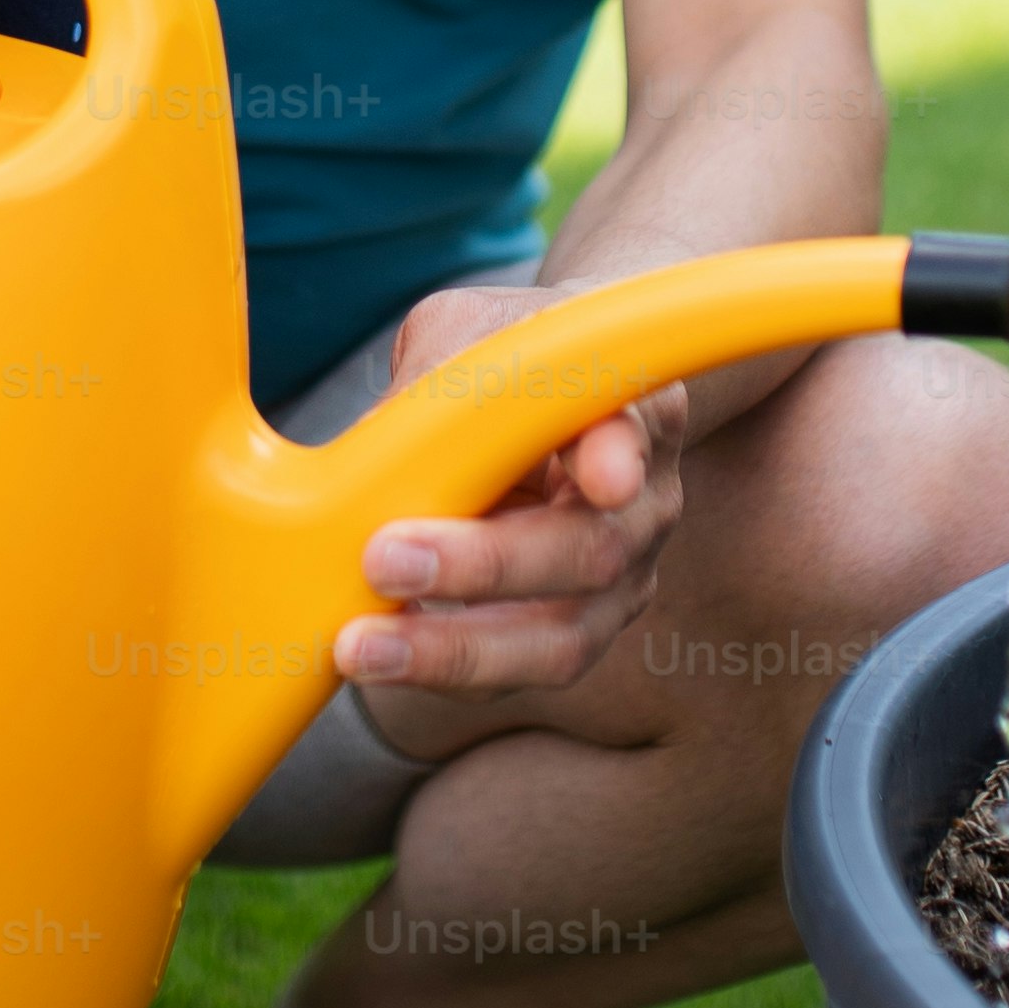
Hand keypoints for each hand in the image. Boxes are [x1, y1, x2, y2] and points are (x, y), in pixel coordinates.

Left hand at [330, 279, 693, 732]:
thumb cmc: (510, 359)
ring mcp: (621, 580)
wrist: (550, 406)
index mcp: (633, 409)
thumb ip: (439, 376)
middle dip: (486, 566)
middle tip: (386, 559)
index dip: (617, 457)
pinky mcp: (577, 631)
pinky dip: (445, 672)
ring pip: (561, 640)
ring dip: (456, 651)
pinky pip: (517, 672)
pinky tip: (379, 657)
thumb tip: (375, 446)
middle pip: (591, 552)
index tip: (602, 478)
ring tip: (364, 646)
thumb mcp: (471, 334)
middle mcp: (644, 503)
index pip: (635, 432)